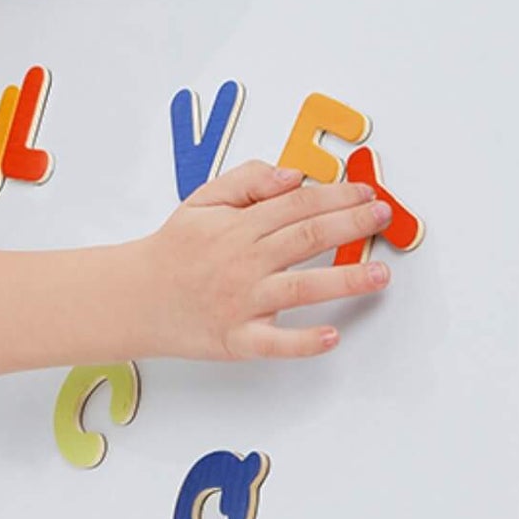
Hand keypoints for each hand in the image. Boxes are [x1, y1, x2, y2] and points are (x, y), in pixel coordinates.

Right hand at [141, 158, 393, 359]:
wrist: (136, 297)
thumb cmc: (175, 250)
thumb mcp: (203, 200)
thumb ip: (248, 180)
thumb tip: (293, 176)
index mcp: (239, 226)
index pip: (298, 204)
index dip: (337, 196)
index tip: (366, 194)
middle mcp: (244, 261)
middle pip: (307, 238)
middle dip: (351, 226)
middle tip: (383, 219)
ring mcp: (242, 301)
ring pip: (300, 287)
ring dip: (344, 280)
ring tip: (379, 275)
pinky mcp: (238, 338)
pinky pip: (274, 343)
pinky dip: (302, 342)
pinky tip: (331, 336)